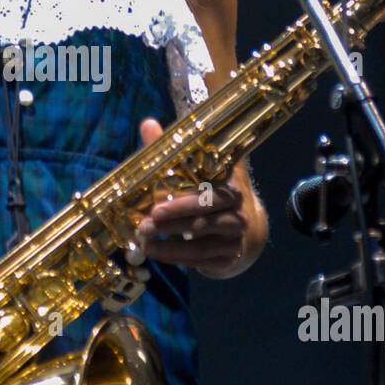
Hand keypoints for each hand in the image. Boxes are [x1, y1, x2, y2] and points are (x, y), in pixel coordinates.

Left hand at [136, 117, 247, 274]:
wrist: (240, 230)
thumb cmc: (209, 194)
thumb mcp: (194, 171)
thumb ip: (170, 150)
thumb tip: (148, 123)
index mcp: (231, 188)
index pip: (208, 195)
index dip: (182, 202)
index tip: (156, 206)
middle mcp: (238, 214)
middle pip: (204, 221)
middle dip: (173, 223)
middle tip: (144, 225)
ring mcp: (235, 239)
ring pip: (201, 245)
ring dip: (170, 246)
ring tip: (144, 243)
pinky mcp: (228, 259)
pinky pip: (200, 261)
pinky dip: (176, 258)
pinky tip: (156, 253)